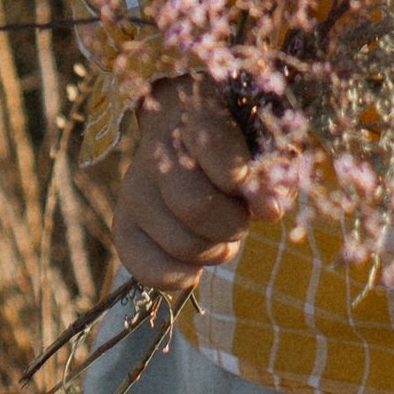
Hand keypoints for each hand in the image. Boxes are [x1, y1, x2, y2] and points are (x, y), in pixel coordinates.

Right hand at [111, 79, 287, 293]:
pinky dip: (178, 277)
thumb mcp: (262, 146)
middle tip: (241, 220)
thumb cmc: (237, 145)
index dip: (241, 180)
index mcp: (197, 116)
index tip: (256, 193)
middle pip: (196, 209)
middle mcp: (157, 151)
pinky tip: (195, 268)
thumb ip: (271, 175)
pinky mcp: (123, 223)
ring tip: (221, 235)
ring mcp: (134, 187)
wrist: (185, 138)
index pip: (217, 153)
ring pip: (182, 244)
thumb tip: (269, 211)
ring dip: (215, 251)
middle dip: (233, 225)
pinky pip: (146, 268)